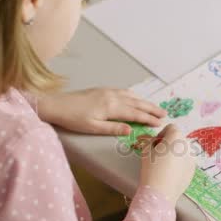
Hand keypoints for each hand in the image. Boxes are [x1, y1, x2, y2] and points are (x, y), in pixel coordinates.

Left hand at [37, 88, 166, 135]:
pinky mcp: (103, 90)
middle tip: (164, 114)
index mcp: (111, 107)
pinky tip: (135, 98)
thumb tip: (130, 130)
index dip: (148, 118)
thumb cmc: (73, 119)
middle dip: (151, 109)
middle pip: (136, 103)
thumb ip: (113, 128)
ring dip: (144, 102)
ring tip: (154, 107)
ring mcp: (108, 91)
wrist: (56, 104)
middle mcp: (112, 96)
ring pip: (132, 96)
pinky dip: (134, 95)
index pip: (135, 114)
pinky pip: (124, 91)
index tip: (159, 123)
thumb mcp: (92, 127)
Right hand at [140, 124, 195, 203]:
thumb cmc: (151, 168)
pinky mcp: (193, 170)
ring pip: (182, 150)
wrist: (160, 192)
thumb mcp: (145, 151)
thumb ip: (149, 141)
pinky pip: (186, 161)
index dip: (161, 134)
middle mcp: (187, 144)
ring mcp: (192, 157)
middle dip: (168, 143)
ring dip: (174, 153)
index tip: (154, 144)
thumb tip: (152, 141)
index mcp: (176, 136)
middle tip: (157, 155)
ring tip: (164, 165)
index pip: (170, 128)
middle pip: (177, 138)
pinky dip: (179, 163)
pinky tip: (170, 173)